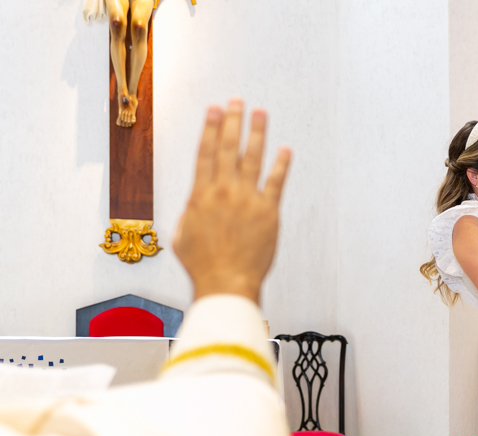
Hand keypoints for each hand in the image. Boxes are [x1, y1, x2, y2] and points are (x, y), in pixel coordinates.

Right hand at [173, 99, 291, 304]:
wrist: (226, 281)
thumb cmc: (202, 264)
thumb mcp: (182, 234)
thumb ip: (190, 212)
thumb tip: (196, 203)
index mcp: (200, 195)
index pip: (205, 153)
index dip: (210, 128)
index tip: (214, 109)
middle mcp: (224, 192)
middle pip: (228, 148)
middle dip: (232, 122)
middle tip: (237, 101)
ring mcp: (247, 200)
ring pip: (253, 159)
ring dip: (257, 133)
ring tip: (260, 113)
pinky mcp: (268, 212)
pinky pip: (276, 182)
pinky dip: (282, 165)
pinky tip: (286, 150)